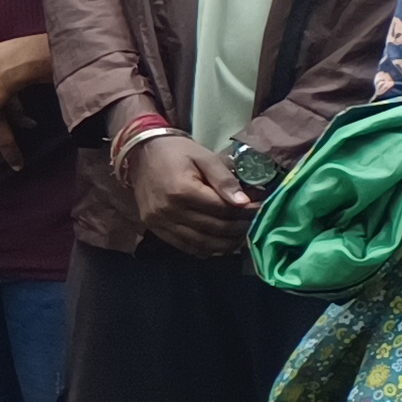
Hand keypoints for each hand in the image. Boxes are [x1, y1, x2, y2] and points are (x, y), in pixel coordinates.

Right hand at [125, 128, 254, 259]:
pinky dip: (205, 249)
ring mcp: (160, 222)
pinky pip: (184, 247)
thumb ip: (224, 180)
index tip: (260, 208)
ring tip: (240, 236)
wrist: (141, 154)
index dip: (245, 212)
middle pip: (214, 228)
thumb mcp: (204, 157)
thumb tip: (244, 202)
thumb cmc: (176, 152)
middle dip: (239, 228)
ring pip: (201, 243)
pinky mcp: (154, 228)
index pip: (222, 210)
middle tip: (254, 223)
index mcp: (182, 190)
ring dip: (225, 244)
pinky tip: (218, 243)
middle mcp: (169, 211)